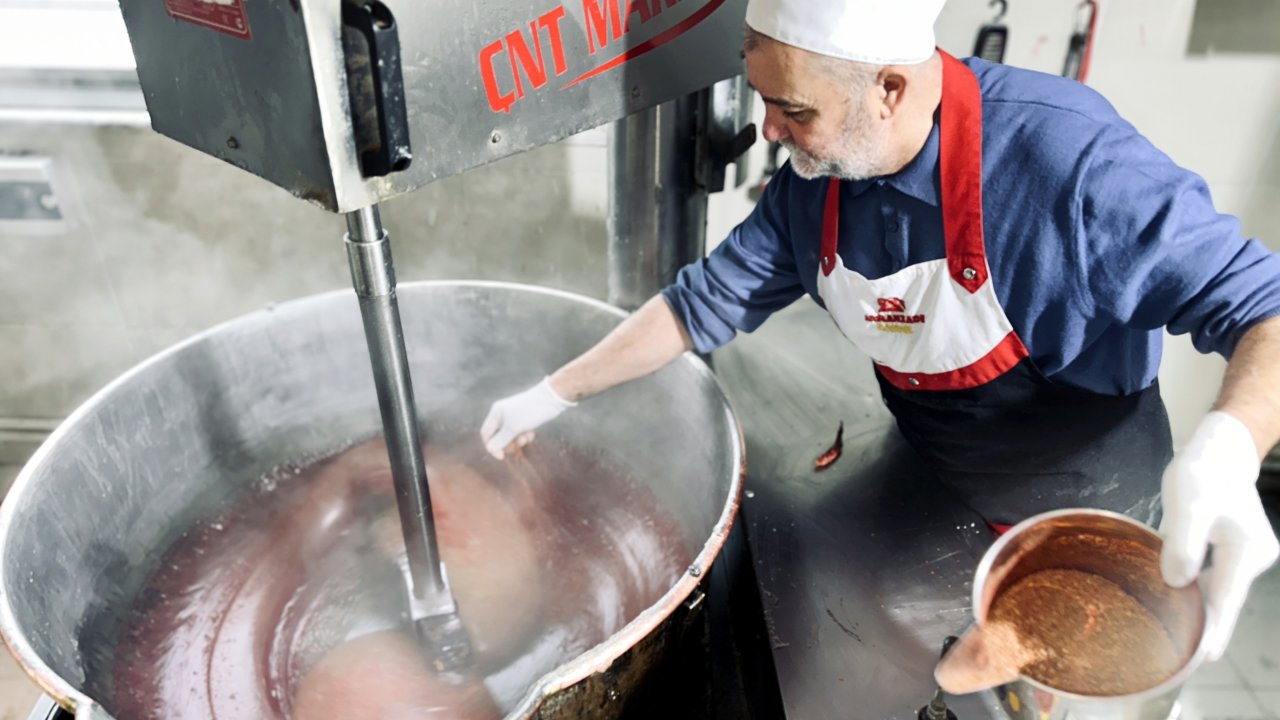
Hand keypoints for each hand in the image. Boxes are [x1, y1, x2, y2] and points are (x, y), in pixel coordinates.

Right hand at [480, 378, 575, 459]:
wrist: (551, 399)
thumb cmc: (529, 411)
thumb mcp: (513, 428)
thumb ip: (500, 440)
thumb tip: (491, 450)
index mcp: (496, 413)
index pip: (486, 434)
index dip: (491, 446)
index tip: (502, 456)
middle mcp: (502, 415)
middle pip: (498, 437)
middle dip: (508, 444)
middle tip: (518, 445)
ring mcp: (514, 417)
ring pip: (510, 437)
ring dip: (518, 440)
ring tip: (527, 437)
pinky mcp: (524, 420)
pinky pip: (520, 433)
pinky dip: (525, 436)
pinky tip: (532, 433)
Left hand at [1160, 411, 1279, 660]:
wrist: (1219, 451)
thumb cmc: (1202, 474)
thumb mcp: (1188, 504)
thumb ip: (1183, 543)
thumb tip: (1177, 582)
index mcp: (1246, 550)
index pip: (1227, 598)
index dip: (1214, 629)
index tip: (1203, 656)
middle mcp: (1254, 557)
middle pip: (1225, 598)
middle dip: (1207, 624)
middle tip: (1184, 654)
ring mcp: (1247, 554)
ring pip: (1220, 589)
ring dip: (1201, 607)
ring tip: (1178, 634)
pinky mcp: (1235, 549)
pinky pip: (1216, 577)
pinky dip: (1200, 589)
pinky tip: (1180, 600)